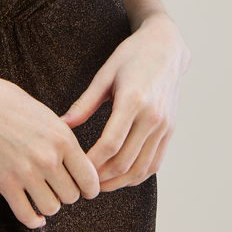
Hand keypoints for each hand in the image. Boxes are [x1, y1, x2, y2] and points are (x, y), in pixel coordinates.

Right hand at [0, 66, 99, 227]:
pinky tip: (34, 215)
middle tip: (57, 187)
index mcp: (62, 138)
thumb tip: (76, 158)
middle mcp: (48, 158)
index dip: (89, 187)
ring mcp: (26, 172)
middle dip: (66, 193)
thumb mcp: (44, 113)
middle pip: (72, 195)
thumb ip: (61, 137)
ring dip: (49, 204)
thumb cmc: (7, 101)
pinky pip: (26, 215)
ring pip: (52, 207)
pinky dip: (33, 220)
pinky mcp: (5, 183)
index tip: (84, 188)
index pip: (89, 178)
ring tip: (43, 195)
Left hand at [61, 14, 190, 190]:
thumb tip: (61, 124)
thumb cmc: (131, 56)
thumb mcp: (104, 75)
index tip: (76, 170)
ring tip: (99, 185)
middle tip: (83, 184)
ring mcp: (164, 126)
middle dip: (102, 178)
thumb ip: (84, 103)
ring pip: (142, 169)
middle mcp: (152, 117)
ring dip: (119, 182)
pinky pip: (155, 163)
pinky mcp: (170, 130)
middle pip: (125, 162)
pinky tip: (120, 176)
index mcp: (133, 101)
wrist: (166, 46)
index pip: (110, 145)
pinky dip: (137, 175)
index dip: (91, 163)